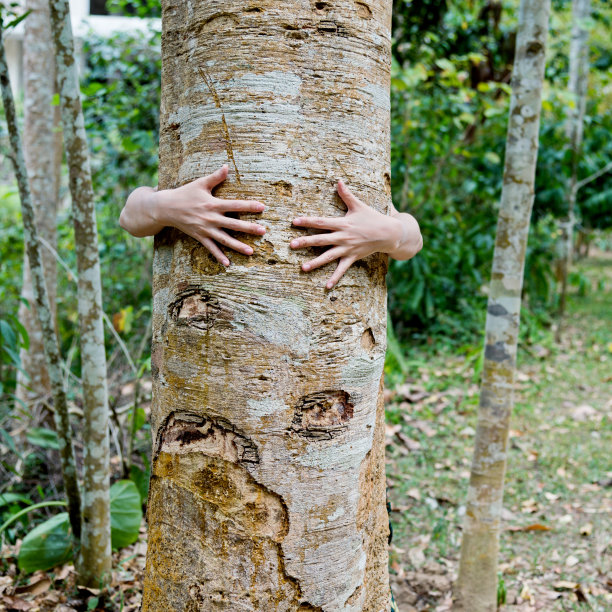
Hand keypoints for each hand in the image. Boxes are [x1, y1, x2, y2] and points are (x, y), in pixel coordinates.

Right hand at [154, 165, 265, 265]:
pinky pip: (211, 248)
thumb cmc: (185, 193)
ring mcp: (206, 229)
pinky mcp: (200, 237)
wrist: (166, 208)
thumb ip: (216, 177)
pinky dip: (219, 256)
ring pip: (225, 239)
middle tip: (263, 231)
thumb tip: (227, 166)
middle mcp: (211, 218)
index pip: (235, 205)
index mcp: (213, 204)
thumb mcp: (200, 183)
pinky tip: (228, 264)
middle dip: (249, 228)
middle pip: (233, 224)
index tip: (263, 207)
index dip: (249, 206)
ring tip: (251, 251)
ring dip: (238, 246)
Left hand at [291, 179, 421, 288]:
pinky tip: (326, 286)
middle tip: (291, 245)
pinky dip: (335, 278)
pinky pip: (342, 269)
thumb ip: (346, 194)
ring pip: (328, 256)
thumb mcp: (358, 205)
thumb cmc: (372, 217)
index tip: (294, 221)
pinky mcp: (352, 258)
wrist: (388, 233)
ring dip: (315, 262)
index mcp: (342, 223)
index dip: (307, 221)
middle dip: (305, 242)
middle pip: (321, 240)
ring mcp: (347, 249)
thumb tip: (338, 180)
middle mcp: (343, 237)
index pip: (321, 222)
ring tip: (303, 268)